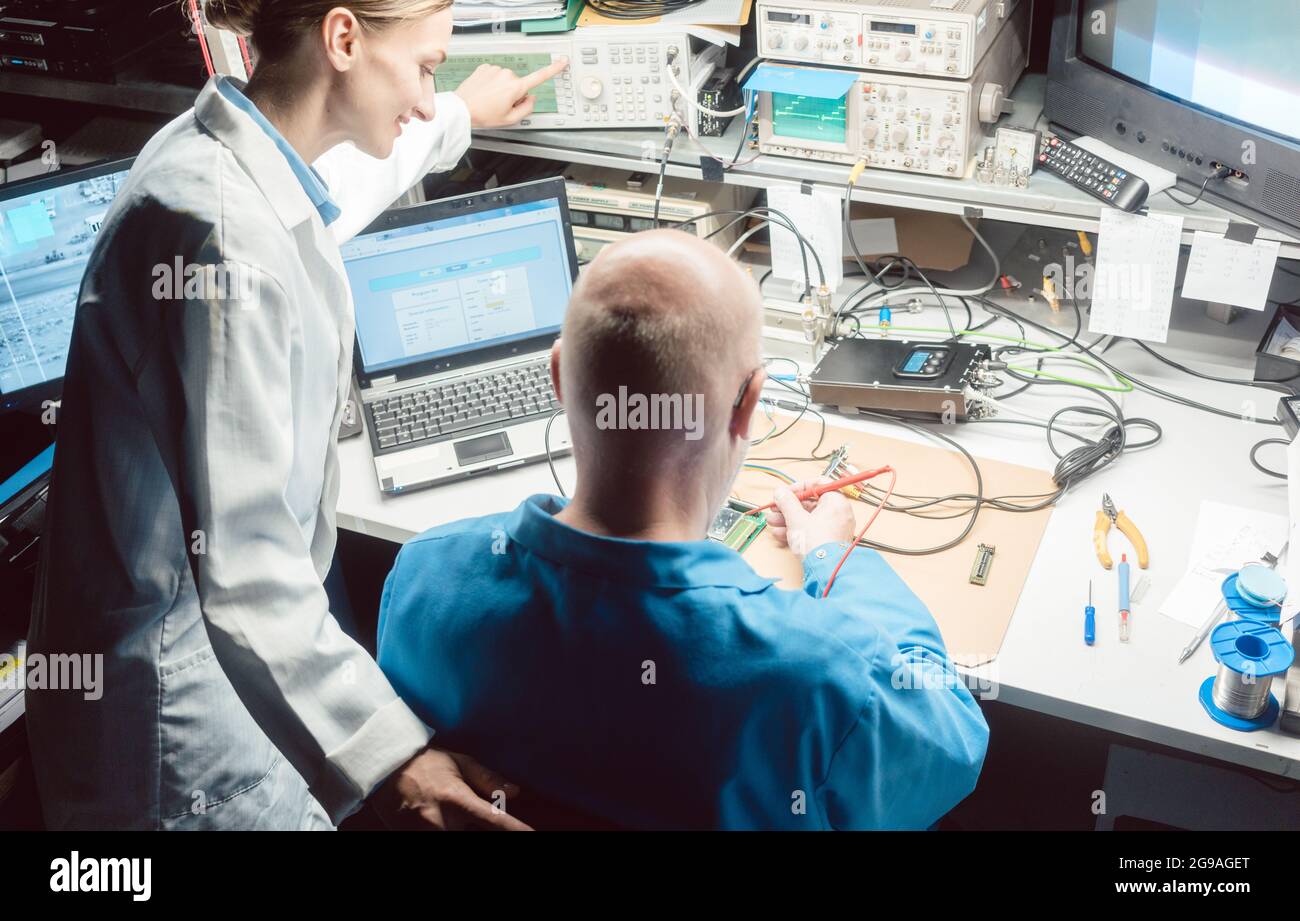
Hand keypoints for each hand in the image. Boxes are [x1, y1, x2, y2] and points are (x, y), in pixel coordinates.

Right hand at [370, 747, 531, 829]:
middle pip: (475, 837)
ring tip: (458, 816)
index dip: (516, 830)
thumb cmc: (426, 763)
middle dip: (479, 828)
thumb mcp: (460, 763)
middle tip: (471, 813)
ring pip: (456, 838)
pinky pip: (437, 840)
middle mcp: (440, 822)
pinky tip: (448, 822)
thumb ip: (488, 779)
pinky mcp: (408, 839)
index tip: (532, 835)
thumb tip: (515, 792)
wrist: (383, 769)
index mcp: (456, 799)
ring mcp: (423, 834)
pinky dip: (450, 831)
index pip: (495, 821)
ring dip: (464, 829)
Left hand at [452, 57, 569, 128]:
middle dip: (514, 94)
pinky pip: (495, 75)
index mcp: (515, 88)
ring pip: (506, 80)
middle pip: (519, 84)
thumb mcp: (510, 119)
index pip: (539, 77)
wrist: (462, 108)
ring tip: (490, 99)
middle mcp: (507, 74)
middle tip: (501, 105)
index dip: (553, 69)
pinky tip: (485, 91)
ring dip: (502, 88)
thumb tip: (531, 98)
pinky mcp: (485, 67)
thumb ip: (527, 109)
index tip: (563, 62)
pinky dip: (492, 83)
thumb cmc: (483, 115)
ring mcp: (495, 69)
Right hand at [767, 477, 856, 558]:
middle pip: (811, 503)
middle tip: (775, 508)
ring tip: (773, 522)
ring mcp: (835, 528)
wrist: (825, 569)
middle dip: (789, 507)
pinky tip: (781, 534)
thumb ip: (786, 502)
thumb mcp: (796, 518)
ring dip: (788, 519)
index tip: (786, 492)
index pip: (818, 484)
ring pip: (809, 518)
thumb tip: (780, 492)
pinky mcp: (830, 541)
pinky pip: (812, 529)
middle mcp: (839, 513)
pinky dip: (797, 530)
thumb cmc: (817, 543)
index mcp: (836, 501)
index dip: (798, 487)